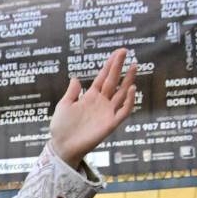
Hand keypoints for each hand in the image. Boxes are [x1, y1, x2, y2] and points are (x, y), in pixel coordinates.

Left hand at [49, 47, 136, 168]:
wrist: (62, 146)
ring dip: (128, 80)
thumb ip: (71, 93)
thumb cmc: (61, 127)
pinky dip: (129, 101)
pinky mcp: (111, 124)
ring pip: (121, 93)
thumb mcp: (63, 106)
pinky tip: (131, 88)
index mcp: (90, 97)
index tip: (117, 52)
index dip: (109, 65)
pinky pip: (123, 111)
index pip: (103, 77)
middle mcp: (101, 102)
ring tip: (134, 66)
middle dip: (118, 66)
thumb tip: (75, 78)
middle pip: (113, 81)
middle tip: (124, 51)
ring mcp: (107, 112)